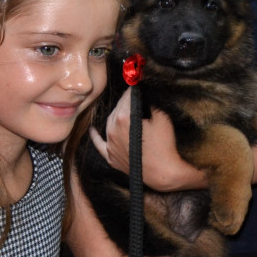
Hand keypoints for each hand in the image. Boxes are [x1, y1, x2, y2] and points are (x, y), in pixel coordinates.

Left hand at [90, 90, 205, 190]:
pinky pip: (99, 144)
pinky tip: (92, 130)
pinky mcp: (111, 157)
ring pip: (109, 123)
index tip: (139, 84)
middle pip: (118, 108)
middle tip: (136, 97)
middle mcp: (112, 129)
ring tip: (126, 110)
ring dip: (117, 114)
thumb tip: (145, 93)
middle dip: (126, 101)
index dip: (135, 89)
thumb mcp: (162, 117)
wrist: (164, 173)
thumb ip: (151, 102)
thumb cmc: (165, 144)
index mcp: (124, 117)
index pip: (127, 96)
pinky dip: (95, 136)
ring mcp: (110, 145)